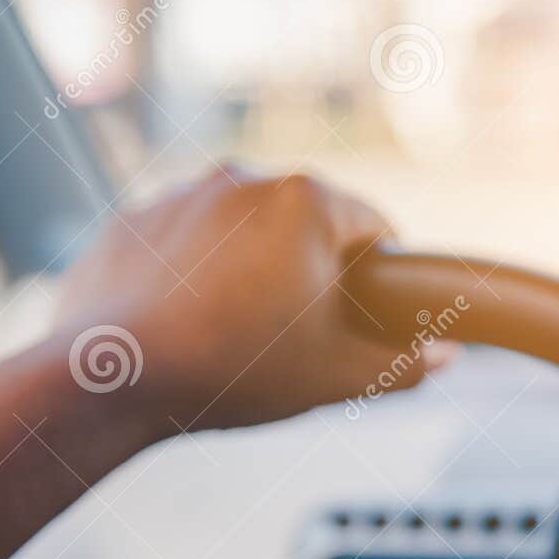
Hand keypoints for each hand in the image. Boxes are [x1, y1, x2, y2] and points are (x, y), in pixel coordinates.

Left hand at [51, 168, 443, 431]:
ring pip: (239, 229)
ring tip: (239, 333)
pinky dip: (193, 274)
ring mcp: (180, 193)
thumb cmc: (232, 371)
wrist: (111, 379)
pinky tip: (188, 325)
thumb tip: (447, 359)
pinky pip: (182, 241)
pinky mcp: (131, 219)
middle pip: (304, 223)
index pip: (373, 226)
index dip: (384, 272)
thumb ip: (400, 364)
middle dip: (311, 270)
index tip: (378, 311)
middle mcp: (244, 178)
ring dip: (251, 268)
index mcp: (307, 203)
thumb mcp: (334, 377)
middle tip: (305, 332)